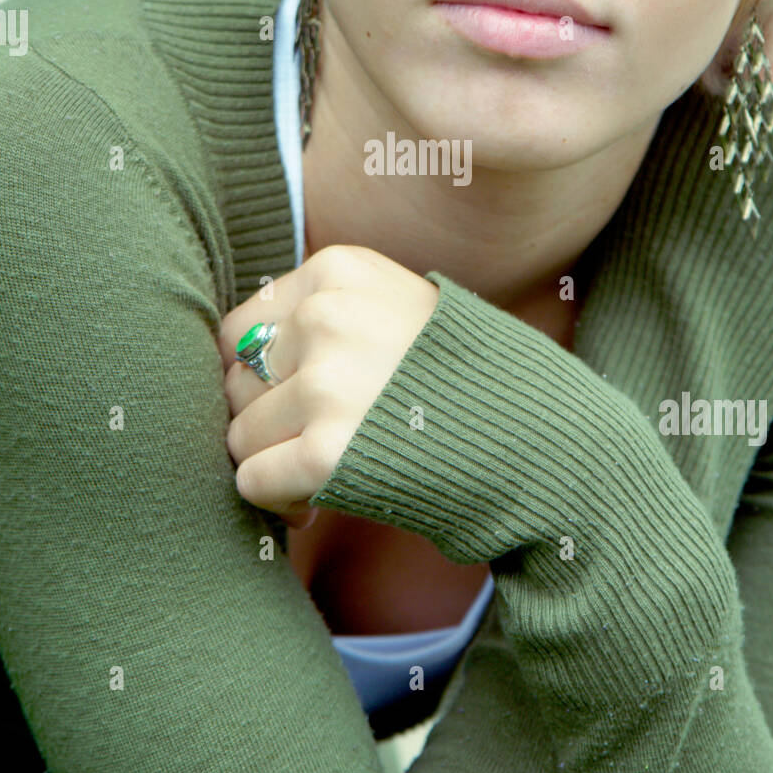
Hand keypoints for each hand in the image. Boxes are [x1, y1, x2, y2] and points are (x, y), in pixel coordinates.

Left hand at [217, 245, 439, 527]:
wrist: (537, 440)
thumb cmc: (461, 381)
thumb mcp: (397, 306)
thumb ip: (325, 313)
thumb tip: (235, 357)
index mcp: (338, 270)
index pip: (242, 328)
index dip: (264, 377)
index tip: (304, 404)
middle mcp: (326, 314)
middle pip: (236, 382)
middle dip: (268, 422)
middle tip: (317, 445)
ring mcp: (326, 381)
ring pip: (240, 435)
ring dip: (275, 464)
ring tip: (328, 471)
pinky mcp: (327, 449)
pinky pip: (253, 481)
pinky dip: (279, 501)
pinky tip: (320, 500)